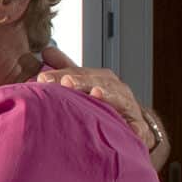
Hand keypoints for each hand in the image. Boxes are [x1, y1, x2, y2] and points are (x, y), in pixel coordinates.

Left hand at [38, 46, 165, 165]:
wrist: (132, 120)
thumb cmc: (104, 100)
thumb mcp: (84, 83)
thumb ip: (65, 68)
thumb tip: (47, 51)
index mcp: (99, 78)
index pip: (77, 73)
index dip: (60, 74)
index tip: (42, 79)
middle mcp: (115, 88)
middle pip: (96, 82)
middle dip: (82, 81)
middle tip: (66, 82)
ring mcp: (128, 106)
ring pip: (118, 99)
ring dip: (107, 95)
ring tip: (96, 93)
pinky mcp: (138, 126)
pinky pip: (138, 128)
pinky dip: (136, 128)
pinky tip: (132, 129)